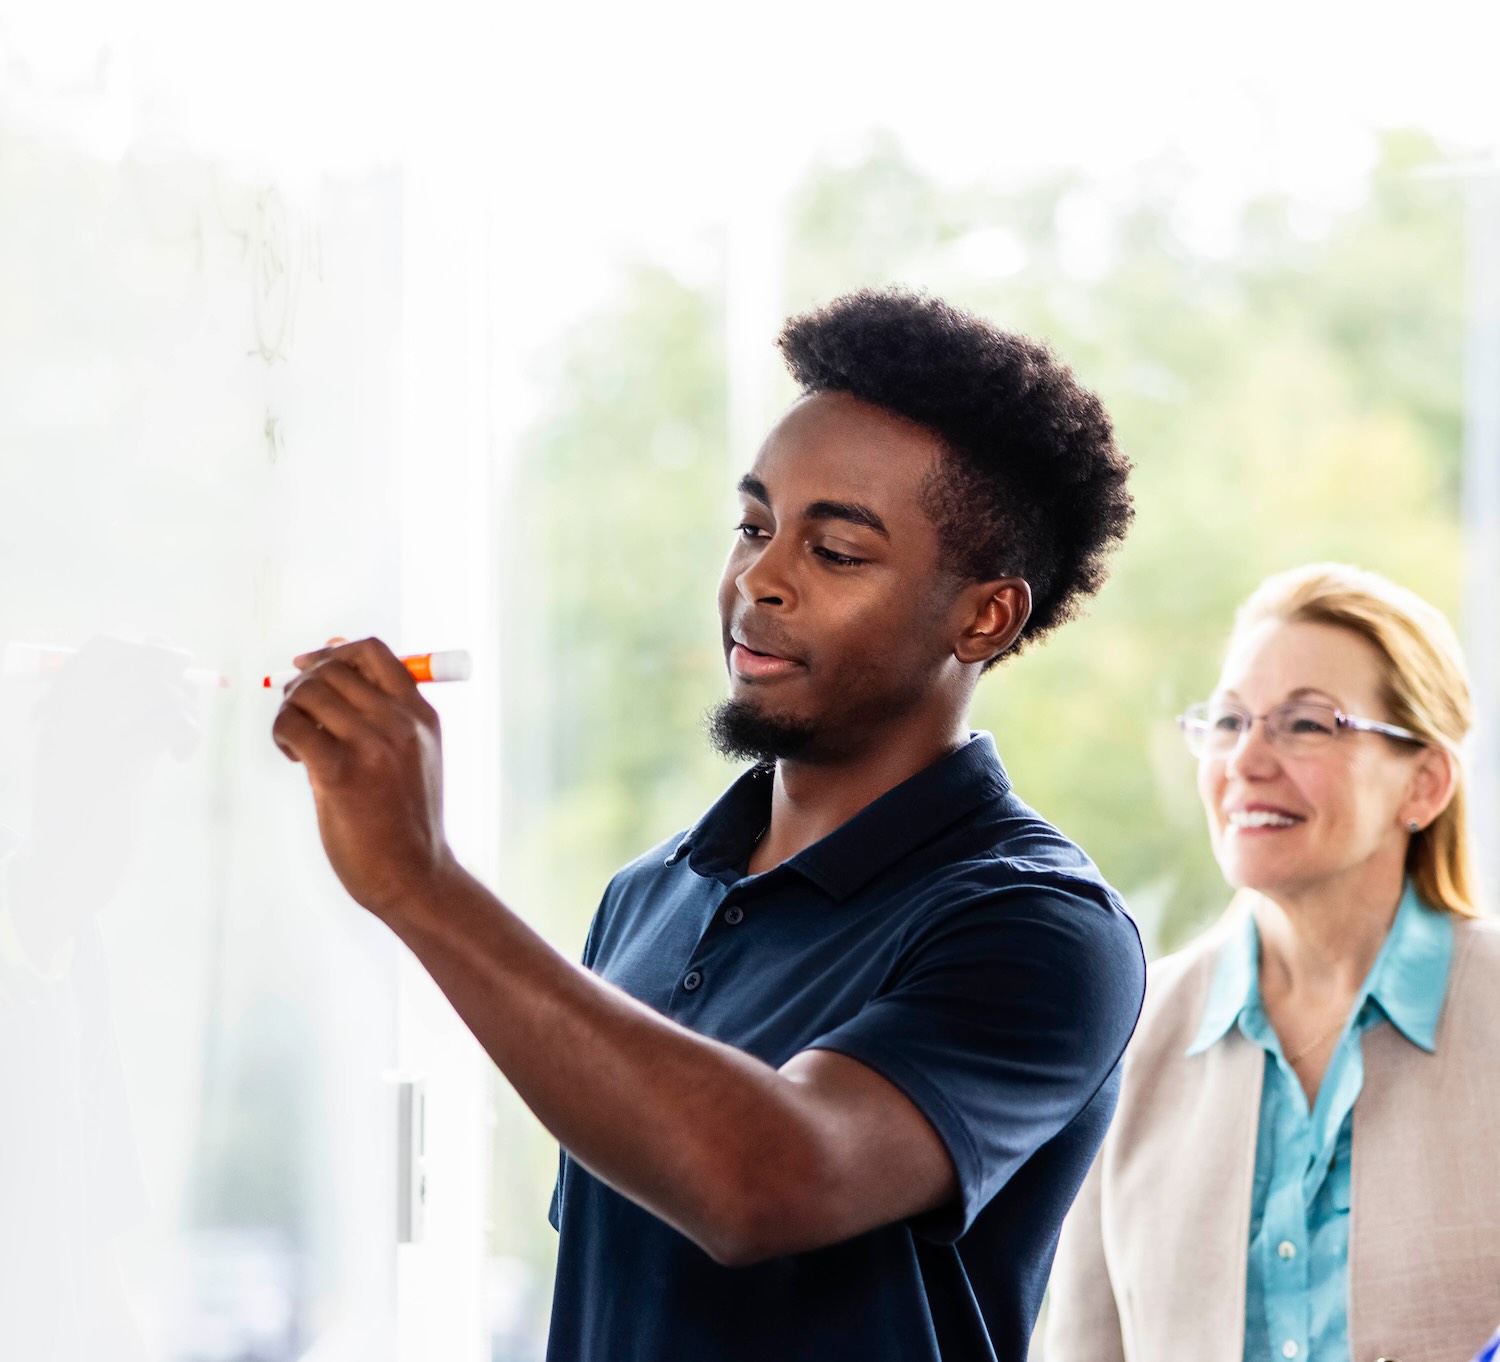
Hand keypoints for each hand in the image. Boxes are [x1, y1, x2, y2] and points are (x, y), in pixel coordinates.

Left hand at [270, 637, 458, 919]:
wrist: (415, 876)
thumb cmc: (405, 819)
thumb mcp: (413, 756)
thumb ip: (382, 714)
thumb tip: (333, 659)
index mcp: (421, 715)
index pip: (375, 652)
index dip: (334, 651)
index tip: (310, 666)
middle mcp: (401, 723)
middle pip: (334, 669)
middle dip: (303, 683)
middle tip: (296, 711)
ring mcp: (373, 746)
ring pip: (309, 693)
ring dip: (290, 710)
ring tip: (297, 740)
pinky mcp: (341, 773)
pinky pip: (292, 726)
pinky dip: (282, 734)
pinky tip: (295, 757)